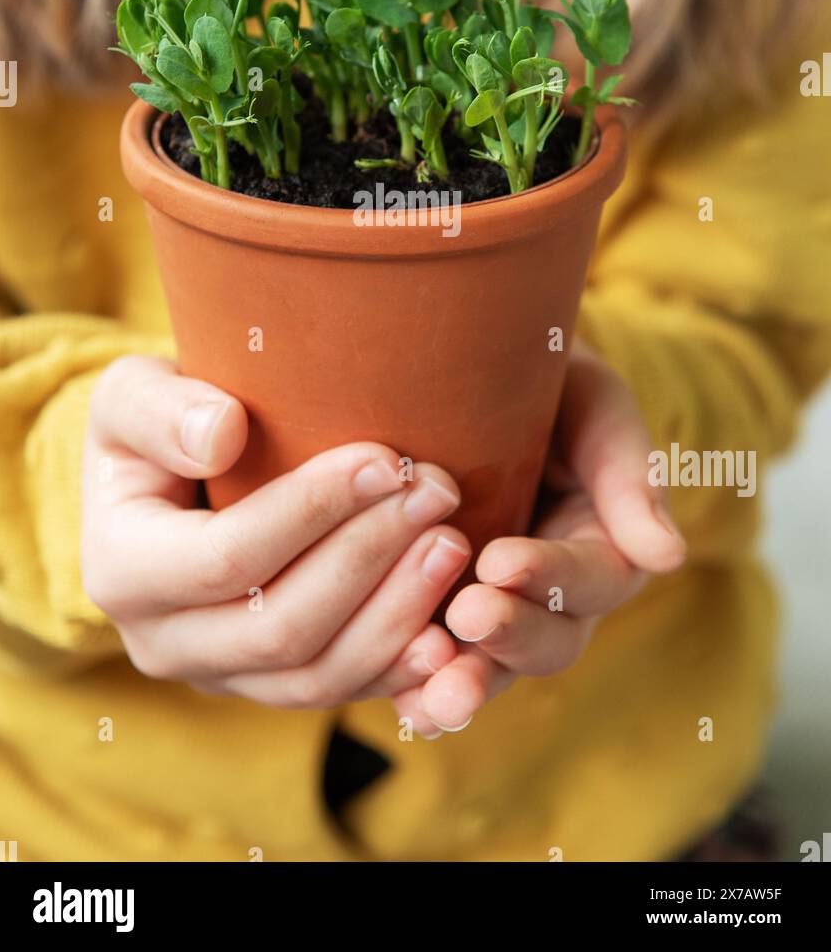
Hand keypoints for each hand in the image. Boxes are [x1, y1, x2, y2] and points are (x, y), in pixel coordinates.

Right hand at [81, 356, 469, 707]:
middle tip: (438, 492)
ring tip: (453, 544)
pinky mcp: (268, 688)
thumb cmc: (159, 423)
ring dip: (395, 613)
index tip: (386, 459)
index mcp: (120, 571)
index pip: (230, 556)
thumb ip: (162, 410)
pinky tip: (450, 630)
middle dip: (369, 558)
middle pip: (279, 626)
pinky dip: (399, 669)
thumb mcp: (132, 394)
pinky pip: (340, 695)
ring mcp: (218, 676)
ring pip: (315, 676)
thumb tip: (220, 435)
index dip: (313, 511)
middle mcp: (161, 642)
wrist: (168, 478)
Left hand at [390, 342, 686, 735]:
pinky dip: (424, 692)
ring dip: (468, 685)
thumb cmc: (542, 376)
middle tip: (468, 615)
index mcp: (603, 544)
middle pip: (550, 641)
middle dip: (510, 637)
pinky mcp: (443, 619)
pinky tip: (404, 705)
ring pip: (497, 668)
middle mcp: (556, 594)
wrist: (465, 367)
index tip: (501, 560)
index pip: (591, 577)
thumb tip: (668, 557)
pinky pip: (440, 669)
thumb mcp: (592, 402)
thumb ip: (628, 471)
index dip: (550, 576)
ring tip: (432, 698)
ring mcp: (501, 611)